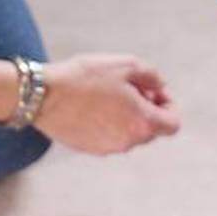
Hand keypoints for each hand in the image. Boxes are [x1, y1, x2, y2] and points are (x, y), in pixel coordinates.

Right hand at [37, 54, 179, 154]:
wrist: (43, 95)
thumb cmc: (86, 77)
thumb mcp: (126, 65)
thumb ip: (153, 76)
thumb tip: (160, 87)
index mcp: (143, 123)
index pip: (173, 124)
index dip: (169, 105)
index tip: (154, 91)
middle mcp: (129, 142)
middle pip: (151, 129)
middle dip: (147, 108)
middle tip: (129, 87)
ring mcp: (110, 149)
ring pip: (129, 133)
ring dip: (127, 116)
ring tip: (108, 94)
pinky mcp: (92, 150)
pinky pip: (110, 137)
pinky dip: (108, 124)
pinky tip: (92, 106)